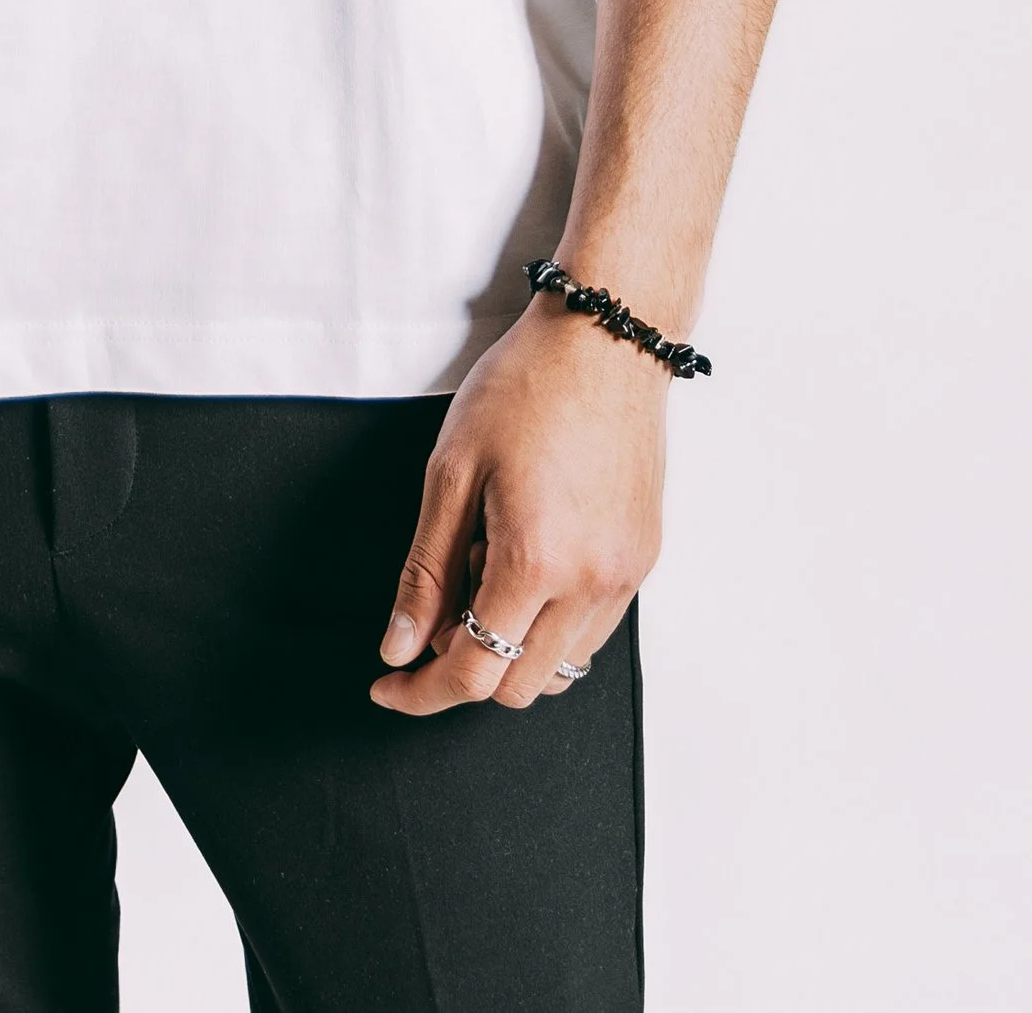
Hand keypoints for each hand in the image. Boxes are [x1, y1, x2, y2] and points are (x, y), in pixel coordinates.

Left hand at [369, 298, 668, 712]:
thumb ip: (425, 572)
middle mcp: (592, 583)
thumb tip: (400, 650)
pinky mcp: (643, 558)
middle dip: (465, 668)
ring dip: (511, 646)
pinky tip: (527, 560)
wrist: (605, 338)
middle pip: (518, 685)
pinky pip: (593, 629)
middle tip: (434, 609)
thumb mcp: (451, 471)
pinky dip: (550, 623)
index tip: (388, 686)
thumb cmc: (524, 387)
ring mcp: (625, 575)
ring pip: (560, 666)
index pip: (474, 673)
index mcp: (536, 562)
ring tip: (485, 566)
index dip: (422, 693)